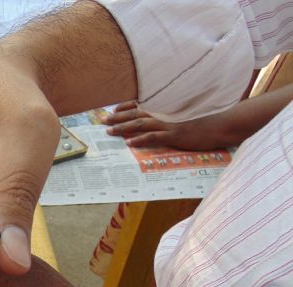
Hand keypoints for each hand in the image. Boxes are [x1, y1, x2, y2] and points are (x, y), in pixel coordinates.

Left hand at [105, 100, 228, 149]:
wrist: (223, 125)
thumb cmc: (205, 123)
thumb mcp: (184, 118)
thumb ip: (170, 118)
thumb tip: (158, 123)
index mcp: (166, 109)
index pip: (140, 104)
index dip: (124, 107)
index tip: (112, 110)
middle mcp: (165, 114)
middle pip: (136, 113)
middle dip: (117, 116)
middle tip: (102, 121)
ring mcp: (169, 124)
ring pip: (141, 123)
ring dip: (124, 127)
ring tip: (109, 131)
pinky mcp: (175, 134)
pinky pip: (154, 137)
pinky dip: (141, 139)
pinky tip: (129, 143)